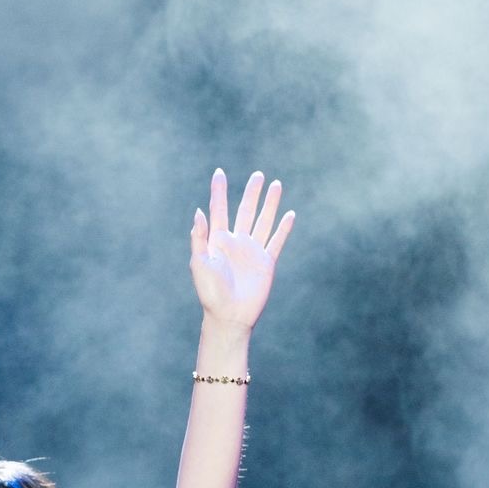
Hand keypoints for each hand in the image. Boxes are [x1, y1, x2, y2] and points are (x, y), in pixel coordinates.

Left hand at [190, 167, 293, 330]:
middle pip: (246, 210)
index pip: (219, 209)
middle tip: (259, 175)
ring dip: (270, 204)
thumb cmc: (210, 292)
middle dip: (252, 192)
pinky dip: (283, 228)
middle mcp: (236, 242)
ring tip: (276, 185)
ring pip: (263, 221)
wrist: (229, 315)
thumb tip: (199, 211)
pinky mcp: (266, 262)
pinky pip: (276, 241)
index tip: (219, 172)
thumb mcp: (199, 263)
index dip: (219, 191)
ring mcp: (252, 251)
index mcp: (217, 240)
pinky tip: (289, 214)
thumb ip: (199, 237)